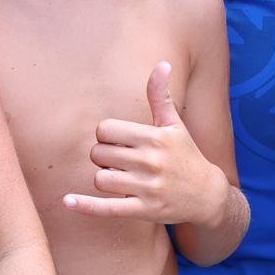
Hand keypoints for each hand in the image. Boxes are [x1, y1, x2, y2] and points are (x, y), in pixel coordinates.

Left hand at [66, 62, 228, 225]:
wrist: (207, 195)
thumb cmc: (185, 154)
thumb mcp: (174, 125)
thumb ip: (161, 96)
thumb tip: (163, 63)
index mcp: (155, 137)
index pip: (105, 130)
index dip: (106, 135)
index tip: (118, 142)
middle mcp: (152, 161)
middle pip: (99, 154)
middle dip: (103, 156)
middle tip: (119, 161)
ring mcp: (148, 188)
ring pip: (100, 179)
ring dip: (104, 178)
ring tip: (120, 177)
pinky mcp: (144, 210)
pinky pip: (107, 208)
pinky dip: (85, 206)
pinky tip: (67, 201)